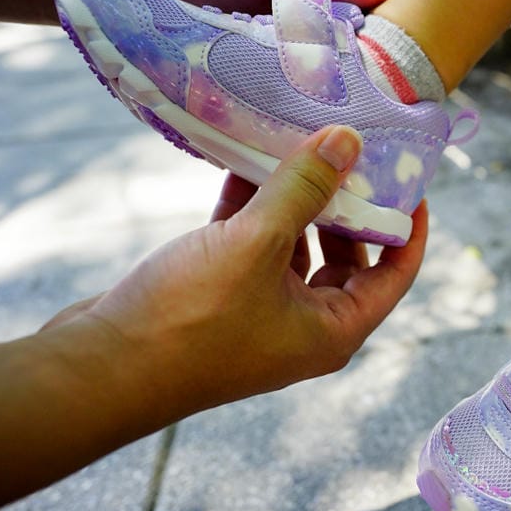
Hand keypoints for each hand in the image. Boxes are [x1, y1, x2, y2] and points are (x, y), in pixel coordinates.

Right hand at [75, 125, 425, 410]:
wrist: (98, 369)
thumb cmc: (190, 320)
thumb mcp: (257, 246)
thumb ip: (304, 190)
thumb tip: (349, 140)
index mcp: (335, 329)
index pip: (397, 273)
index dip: (410, 225)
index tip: (411, 177)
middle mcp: (306, 325)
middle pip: (348, 255)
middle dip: (348, 203)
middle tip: (352, 150)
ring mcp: (260, 311)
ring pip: (294, 244)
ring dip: (295, 198)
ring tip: (300, 142)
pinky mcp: (217, 295)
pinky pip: (249, 243)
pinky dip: (250, 205)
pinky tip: (244, 158)